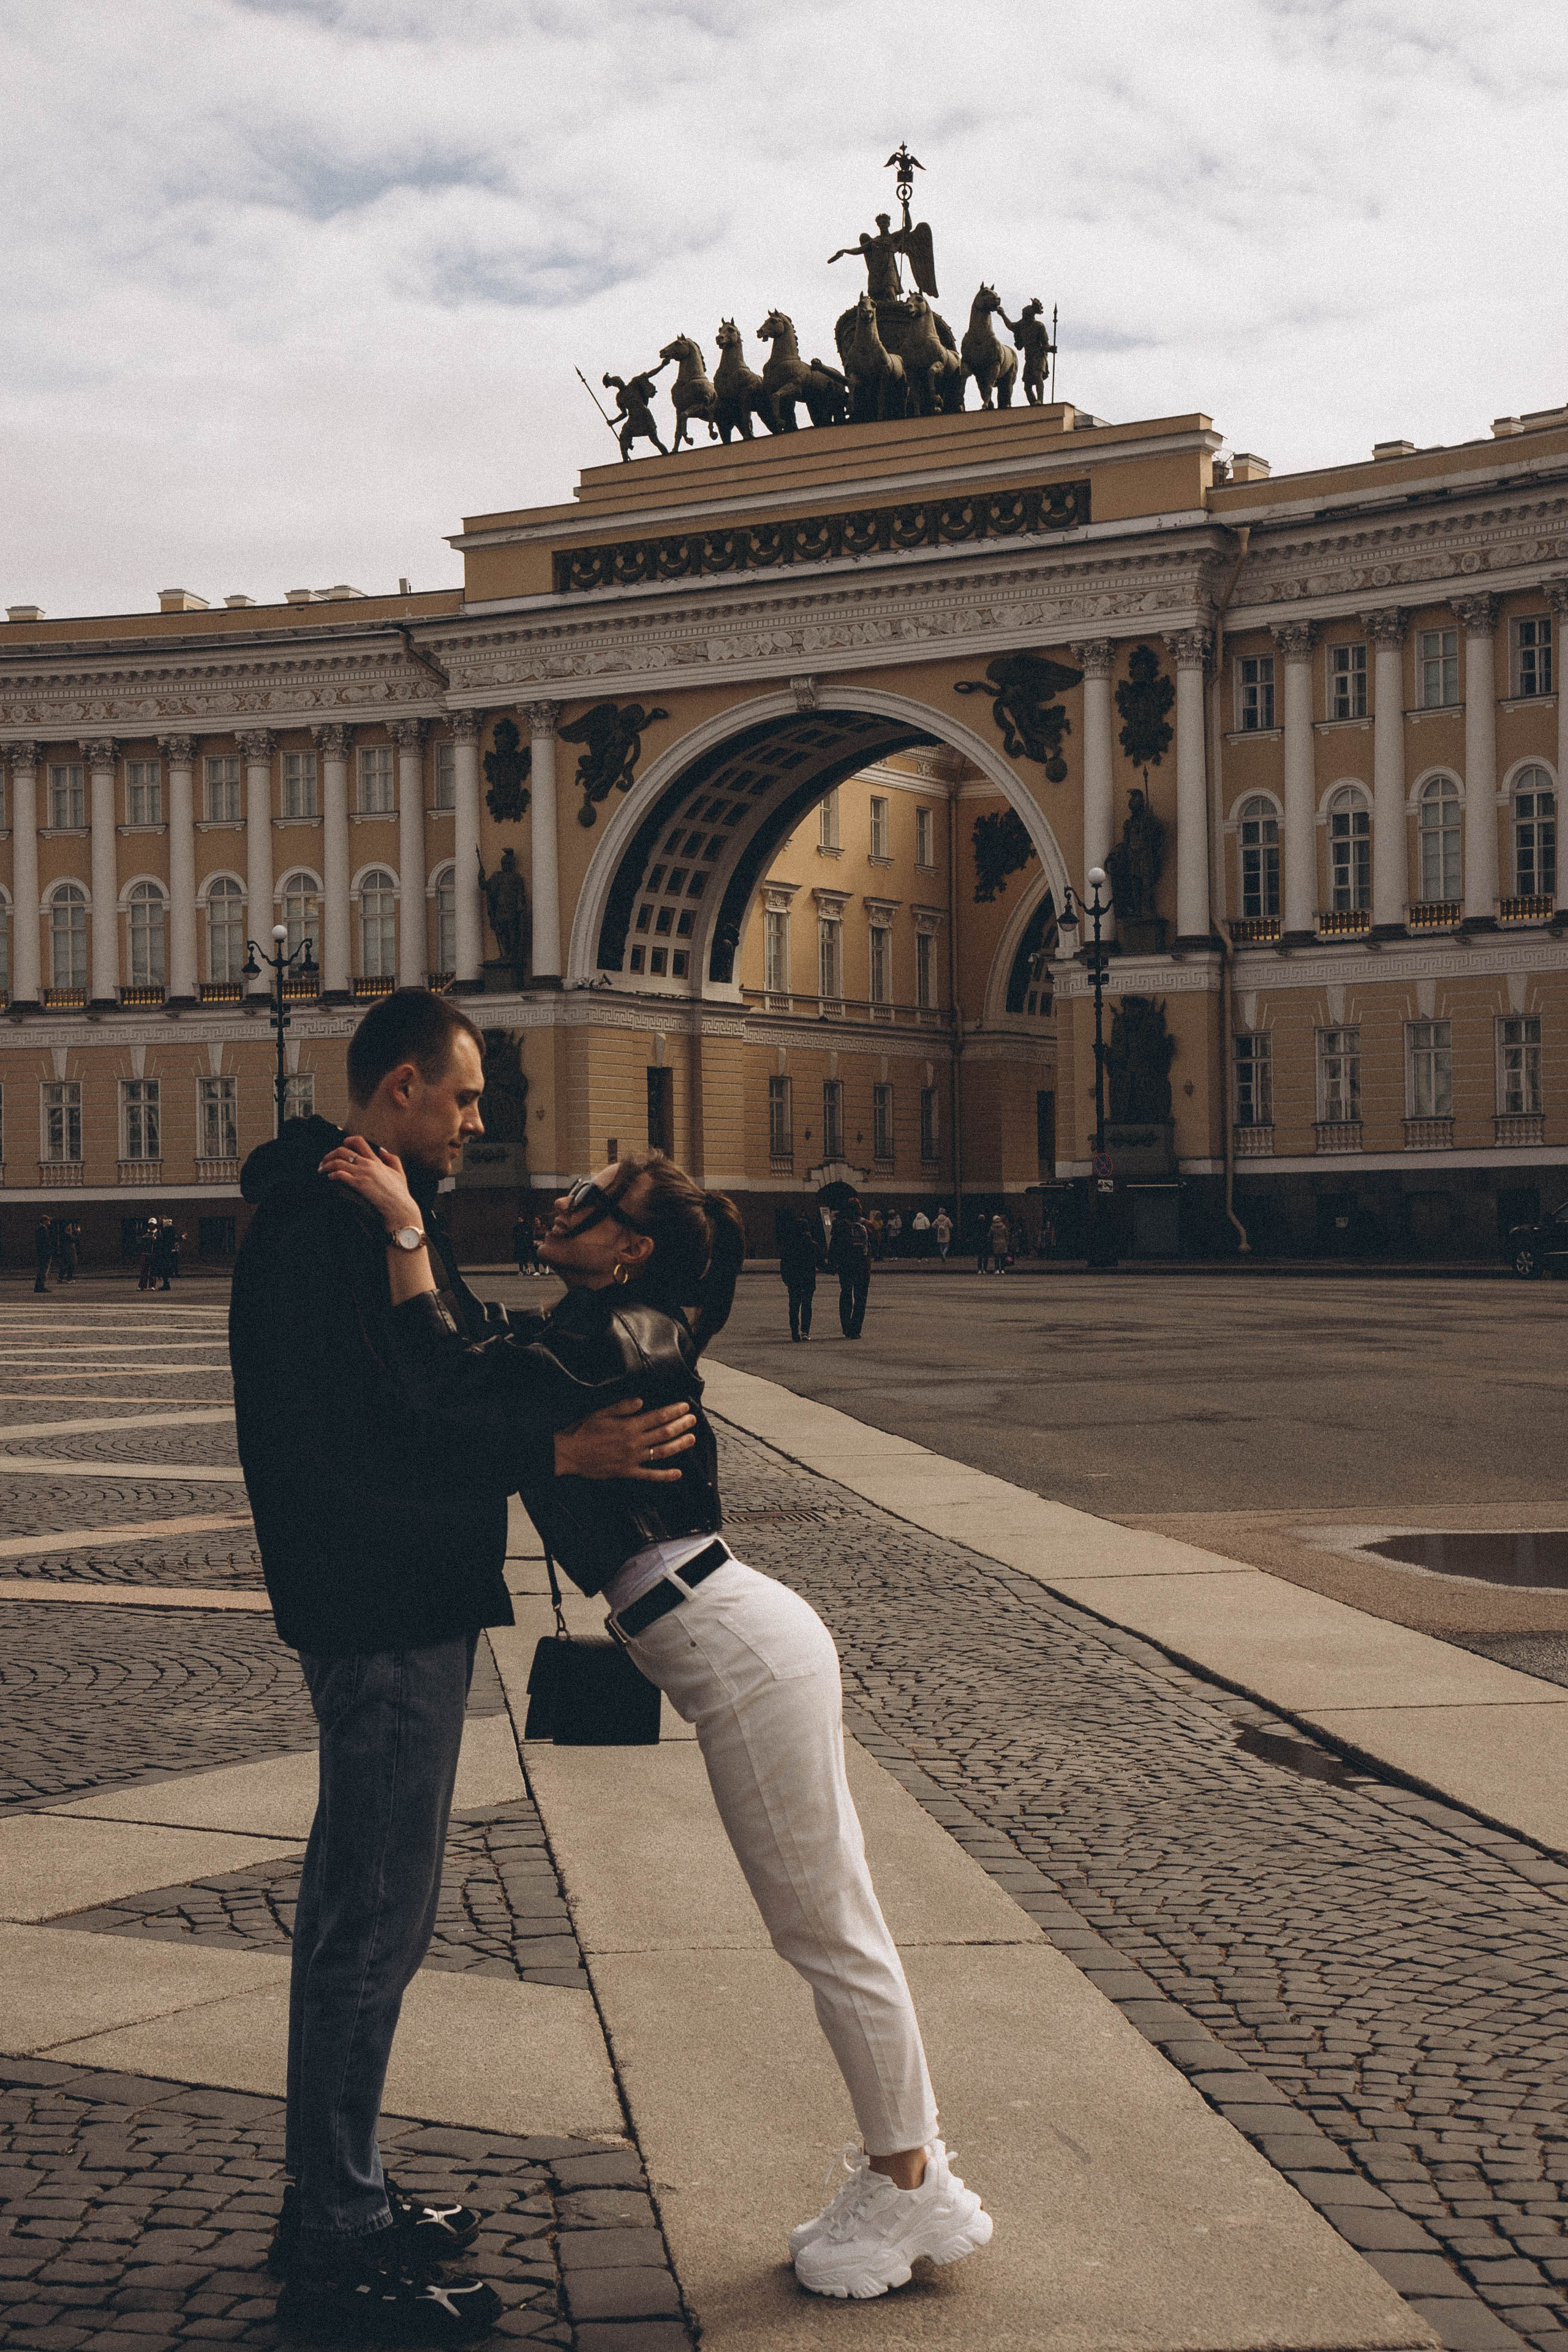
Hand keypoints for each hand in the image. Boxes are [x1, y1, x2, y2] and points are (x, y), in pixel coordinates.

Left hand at [321, 1136, 419, 1231]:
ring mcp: (362, 1174)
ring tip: (321, 1170)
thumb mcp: (400, 1173)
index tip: (341, 1146)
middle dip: (330, 1154)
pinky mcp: (358, 1184)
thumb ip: (392, 1159)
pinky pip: (340, 1175)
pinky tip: (329, 1178)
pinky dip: (332, 1175)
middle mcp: (368, 1164)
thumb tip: (382, 1150)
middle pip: (343, 1150)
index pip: (358, 1142)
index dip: (346, 1141)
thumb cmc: (400, 1194)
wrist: (399, 1208)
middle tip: (324, 1161)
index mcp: (376, 1160)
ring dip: (326, 1165)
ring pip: (338, 1162)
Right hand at [555, 1398, 696, 1481]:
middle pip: (664, 1433)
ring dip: (679, 1445)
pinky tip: (678, 1474)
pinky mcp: (627, 1472)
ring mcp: (632, 1459)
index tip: (685, 1407)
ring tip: (691, 1439)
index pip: (657, 1417)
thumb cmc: (583, 1431)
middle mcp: (634, 1443)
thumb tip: (641, 1400)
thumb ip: (622, 1407)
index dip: (673, 1411)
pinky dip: (665, 1475)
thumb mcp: (601, 1412)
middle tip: (692, 1419)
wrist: (569, 1453)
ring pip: (662, 1452)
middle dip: (681, 1425)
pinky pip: (650, 1475)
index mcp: (629, 1426)